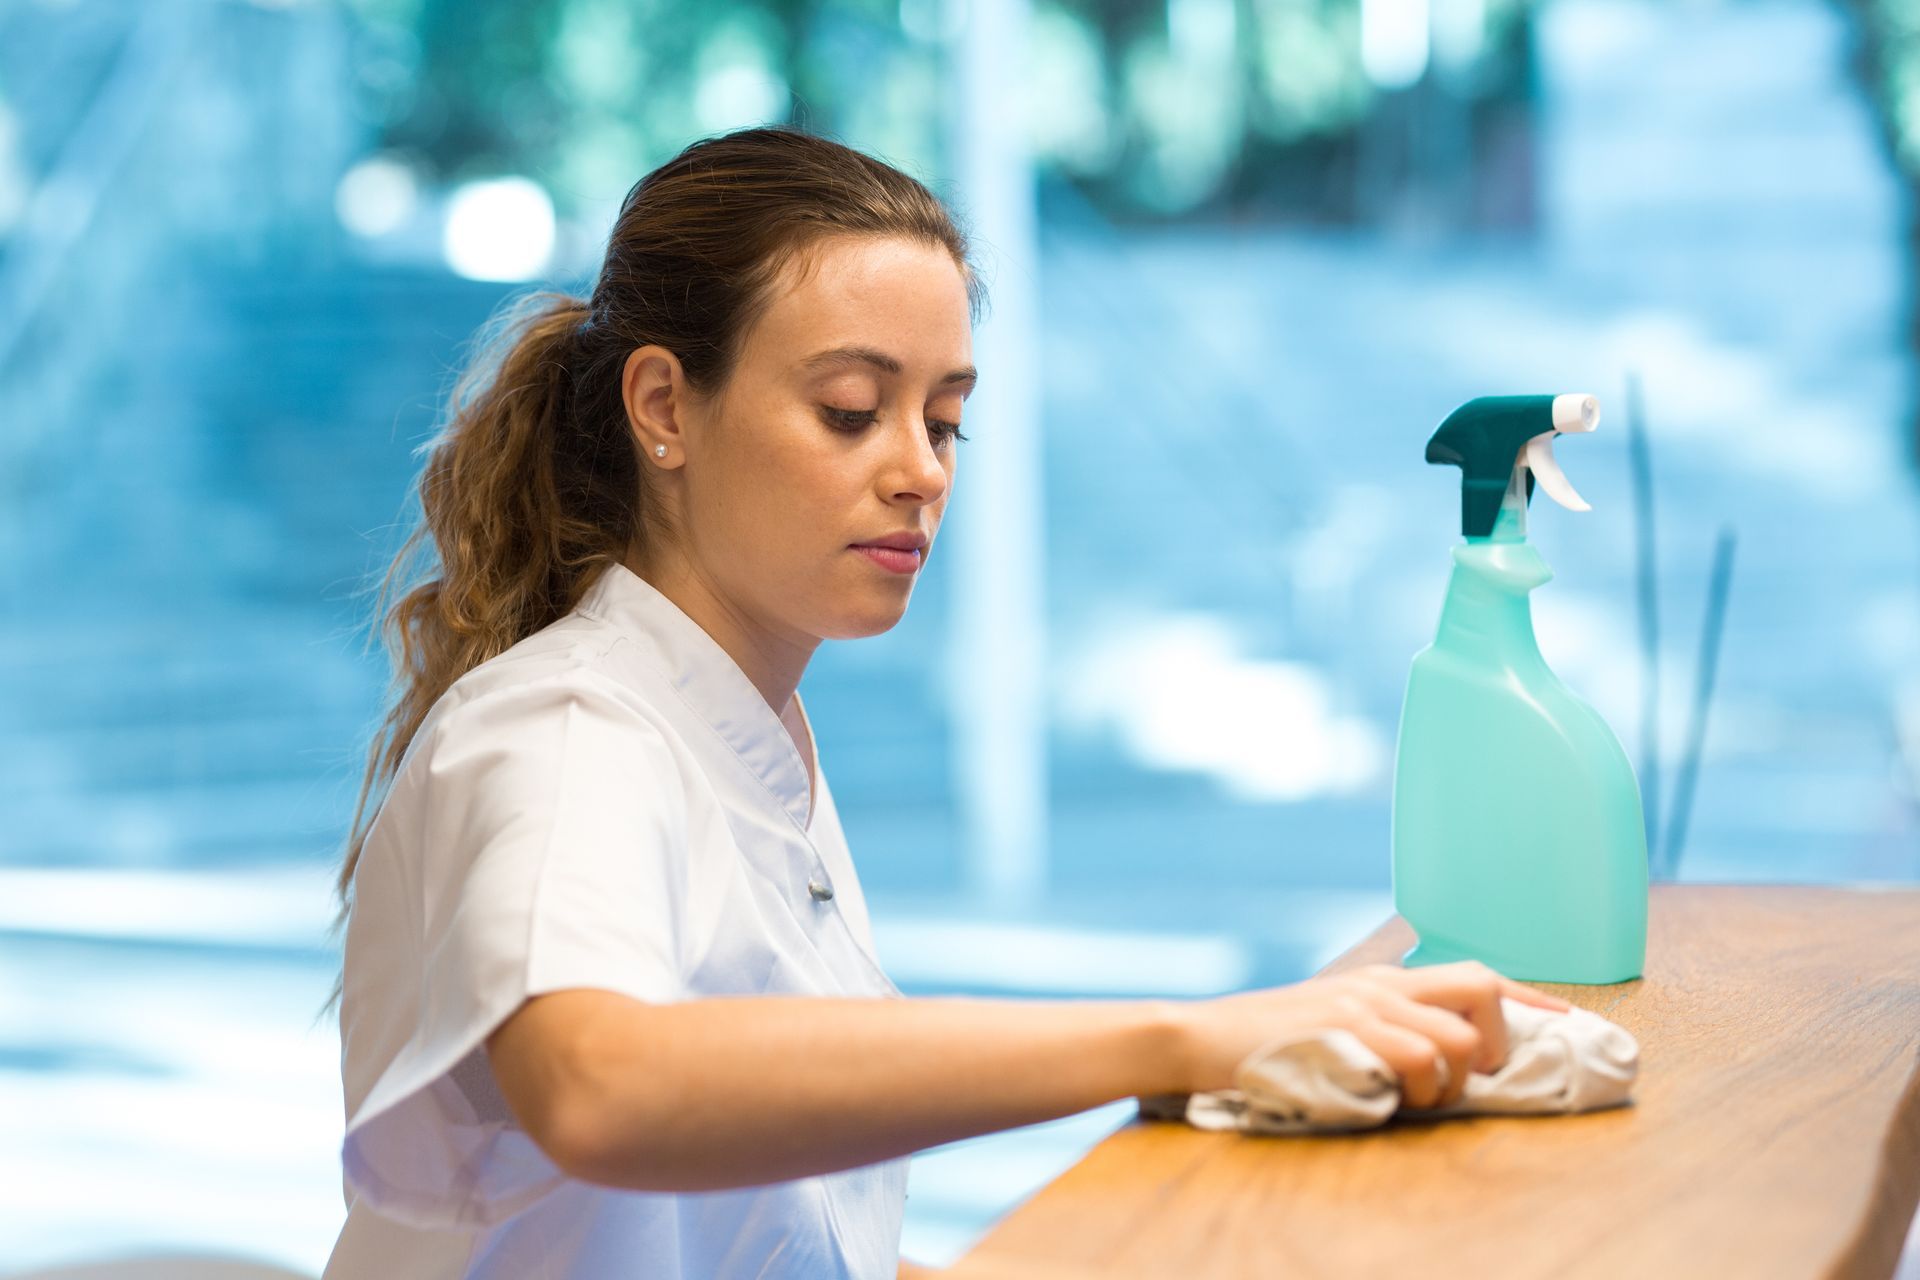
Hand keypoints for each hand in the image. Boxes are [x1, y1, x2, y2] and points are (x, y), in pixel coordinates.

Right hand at [1171, 960, 1572, 1108]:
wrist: (1196, 1038)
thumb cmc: (1260, 1045)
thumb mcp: (1328, 1026)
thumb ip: (1378, 1032)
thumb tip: (1432, 1065)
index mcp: (1381, 981)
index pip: (1476, 974)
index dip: (1532, 998)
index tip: (1569, 1021)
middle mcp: (1380, 984)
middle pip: (1482, 987)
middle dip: (1498, 1038)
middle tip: (1473, 1076)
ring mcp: (1363, 1005)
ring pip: (1457, 1036)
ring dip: (1453, 1080)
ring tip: (1419, 1099)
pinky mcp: (1345, 1032)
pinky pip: (1418, 1057)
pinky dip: (1420, 1088)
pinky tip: (1390, 1098)